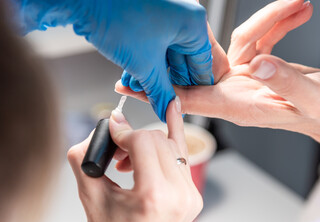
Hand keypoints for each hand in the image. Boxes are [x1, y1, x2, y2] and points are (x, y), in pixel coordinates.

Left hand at [12, 0, 212, 121]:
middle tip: (159, 98)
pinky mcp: (150, 13)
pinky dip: (145, 58)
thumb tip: (168, 109)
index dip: (192, 87)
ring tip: (138, 86)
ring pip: (166, 52)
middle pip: (183, 58)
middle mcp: (183, 14)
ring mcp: (166, 12)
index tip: (185, 101)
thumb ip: (161, 93)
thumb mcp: (144, 65)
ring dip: (152, 72)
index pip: (201, 63)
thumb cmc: (115, 15)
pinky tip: (132, 73)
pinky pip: (154, 42)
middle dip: (166, 81)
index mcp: (193, 23)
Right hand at [67, 98, 201, 221]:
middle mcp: (179, 195)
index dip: (123, 132)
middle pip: (158, 139)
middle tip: (117, 152)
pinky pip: (183, 156)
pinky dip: (174, 135)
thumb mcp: (90, 197)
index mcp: (154, 196)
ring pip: (171, 144)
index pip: (142, 141)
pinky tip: (173, 111)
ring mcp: (190, 195)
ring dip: (149, 142)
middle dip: (134, 138)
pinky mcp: (193, 195)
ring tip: (130, 160)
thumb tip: (103, 127)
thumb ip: (85, 157)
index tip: (112, 131)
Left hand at [115, 0, 312, 122]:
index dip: (156, 92)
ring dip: (268, 19)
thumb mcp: (313, 99)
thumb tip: (260, 64)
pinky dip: (276, 23)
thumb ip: (285, 82)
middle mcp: (234, 91)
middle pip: (201, 64)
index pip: (188, 99)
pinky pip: (256, 38)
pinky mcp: (256, 65)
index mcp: (237, 105)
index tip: (127, 84)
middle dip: (192, 41)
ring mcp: (243, 77)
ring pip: (236, 41)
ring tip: (299, 5)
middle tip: (173, 19)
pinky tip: (298, 12)